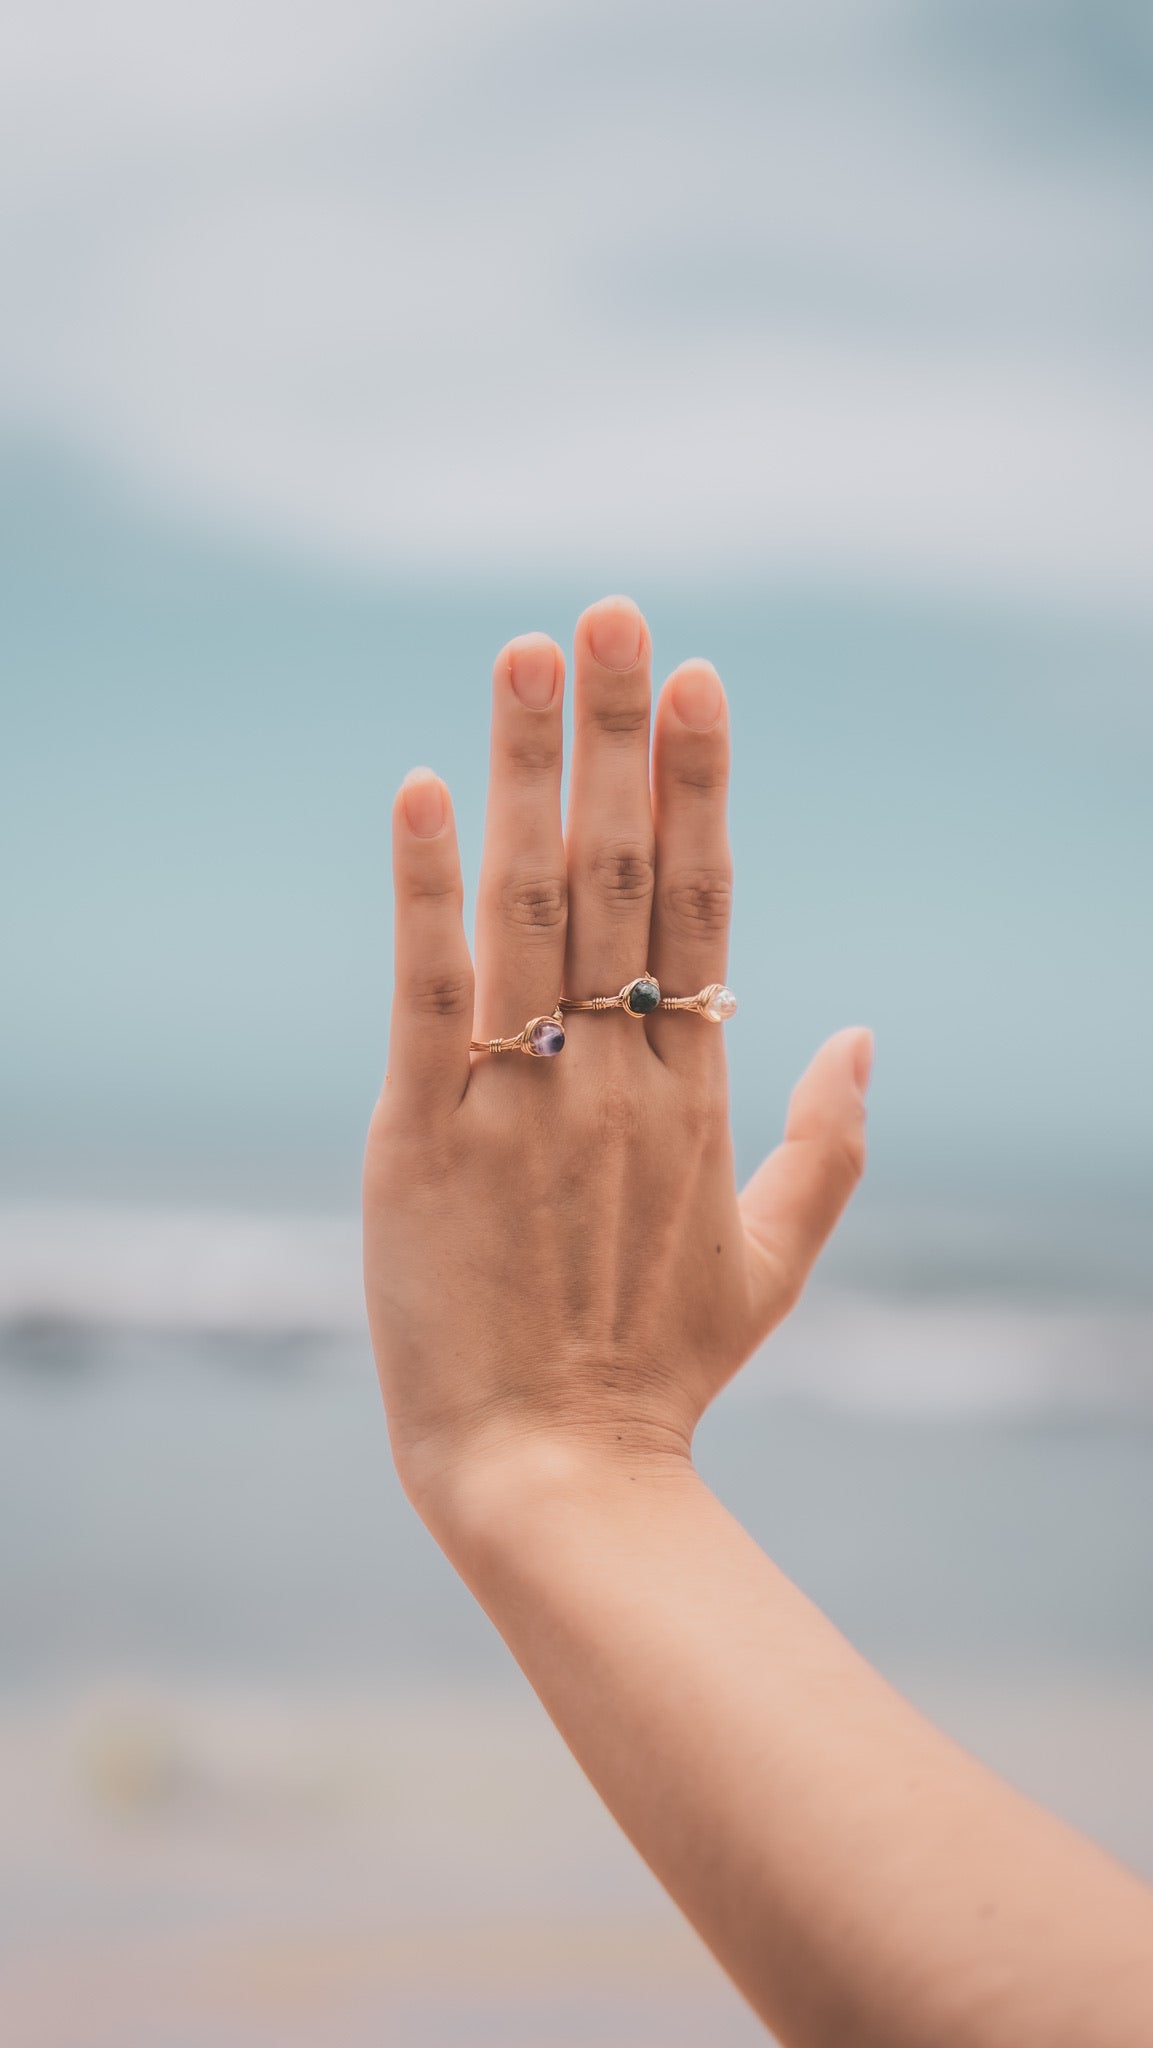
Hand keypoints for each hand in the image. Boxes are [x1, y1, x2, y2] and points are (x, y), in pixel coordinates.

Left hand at [363, 596, 871, 1533]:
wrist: (554, 1478)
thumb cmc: (656, 1372)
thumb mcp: (772, 1262)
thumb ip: (829, 1145)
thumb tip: (866, 1033)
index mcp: (695, 1091)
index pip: (703, 903)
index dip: (699, 784)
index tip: (698, 680)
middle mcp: (618, 1073)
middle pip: (624, 873)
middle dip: (621, 733)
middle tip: (616, 610)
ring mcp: (522, 1098)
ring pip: (533, 906)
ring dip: (534, 771)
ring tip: (531, 652)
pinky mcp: (423, 1136)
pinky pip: (427, 990)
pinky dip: (424, 889)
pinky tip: (425, 789)